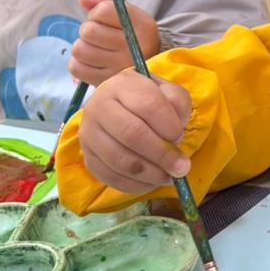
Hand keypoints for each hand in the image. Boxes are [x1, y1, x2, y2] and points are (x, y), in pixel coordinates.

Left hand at [69, 0, 160, 85]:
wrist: (147, 68)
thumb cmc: (134, 37)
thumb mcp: (128, 14)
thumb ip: (105, 1)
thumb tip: (82, 0)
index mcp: (141, 26)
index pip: (103, 10)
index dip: (96, 12)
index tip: (105, 20)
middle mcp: (133, 47)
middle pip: (88, 31)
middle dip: (88, 31)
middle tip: (100, 37)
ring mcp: (120, 68)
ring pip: (79, 50)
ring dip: (82, 47)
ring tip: (96, 49)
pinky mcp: (106, 82)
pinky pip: (76, 68)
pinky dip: (79, 63)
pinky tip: (92, 62)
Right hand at [78, 69, 192, 193]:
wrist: (123, 107)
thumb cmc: (153, 100)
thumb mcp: (170, 94)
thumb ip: (178, 105)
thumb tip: (174, 138)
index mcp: (123, 85)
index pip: (148, 105)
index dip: (168, 126)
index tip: (181, 137)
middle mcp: (98, 106)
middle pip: (132, 134)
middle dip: (161, 155)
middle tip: (182, 168)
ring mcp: (89, 133)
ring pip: (119, 158)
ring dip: (150, 173)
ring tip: (169, 177)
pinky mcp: (87, 156)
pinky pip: (109, 176)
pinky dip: (134, 185)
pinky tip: (152, 182)